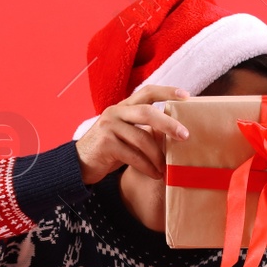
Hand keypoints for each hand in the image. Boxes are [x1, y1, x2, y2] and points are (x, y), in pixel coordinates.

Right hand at [75, 84, 191, 184]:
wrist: (80, 164)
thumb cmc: (110, 150)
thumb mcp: (126, 134)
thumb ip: (144, 129)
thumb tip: (175, 133)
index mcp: (123, 106)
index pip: (147, 92)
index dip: (167, 92)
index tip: (187, 95)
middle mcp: (115, 112)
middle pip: (147, 112)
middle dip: (169, 124)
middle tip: (185, 136)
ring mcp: (109, 127)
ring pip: (142, 138)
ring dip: (158, 156)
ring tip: (166, 168)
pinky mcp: (105, 144)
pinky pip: (133, 155)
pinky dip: (147, 167)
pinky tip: (155, 174)